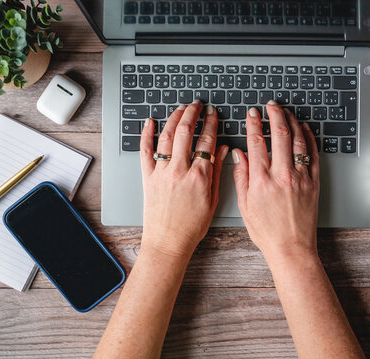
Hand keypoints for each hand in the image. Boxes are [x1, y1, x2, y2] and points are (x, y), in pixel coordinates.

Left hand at [140, 101, 228, 256]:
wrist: (168, 242)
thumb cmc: (192, 226)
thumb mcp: (212, 200)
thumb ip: (217, 172)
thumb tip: (223, 150)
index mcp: (200, 176)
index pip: (207, 141)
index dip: (211, 123)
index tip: (213, 114)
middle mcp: (179, 171)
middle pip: (185, 132)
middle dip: (192, 113)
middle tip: (197, 105)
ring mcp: (161, 173)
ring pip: (166, 136)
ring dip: (174, 118)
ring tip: (181, 108)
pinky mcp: (147, 177)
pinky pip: (145, 151)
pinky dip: (146, 134)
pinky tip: (150, 122)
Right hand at [232, 101, 319, 259]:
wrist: (291, 248)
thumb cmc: (267, 231)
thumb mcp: (245, 205)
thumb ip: (241, 177)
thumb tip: (238, 155)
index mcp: (261, 181)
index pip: (256, 142)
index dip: (253, 123)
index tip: (252, 114)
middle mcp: (282, 175)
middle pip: (279, 134)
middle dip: (274, 114)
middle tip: (271, 106)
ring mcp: (300, 177)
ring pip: (297, 140)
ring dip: (291, 121)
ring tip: (286, 112)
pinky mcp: (313, 182)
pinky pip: (313, 153)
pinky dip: (308, 137)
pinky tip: (304, 128)